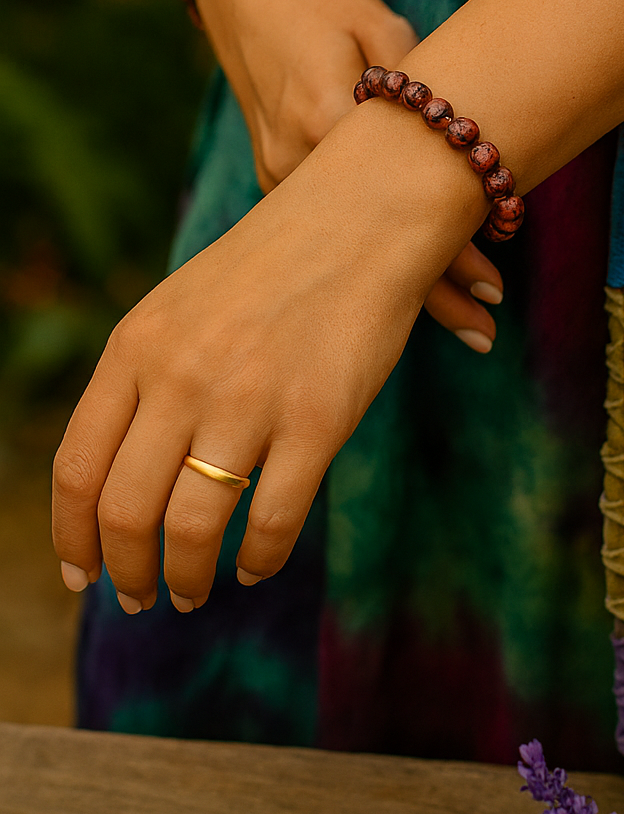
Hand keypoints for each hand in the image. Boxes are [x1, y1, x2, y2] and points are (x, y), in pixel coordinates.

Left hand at [53, 103, 484, 610]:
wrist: (362, 216)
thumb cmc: (273, 267)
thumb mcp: (181, 308)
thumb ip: (144, 380)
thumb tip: (115, 479)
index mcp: (137, 346)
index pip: (77, 467)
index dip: (70, 537)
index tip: (79, 575)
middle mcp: (181, 376)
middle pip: (125, 510)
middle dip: (125, 573)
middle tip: (138, 597)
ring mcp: (248, 399)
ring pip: (193, 527)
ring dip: (187, 578)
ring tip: (194, 592)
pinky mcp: (317, 420)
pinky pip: (273, 521)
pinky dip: (258, 560)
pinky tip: (255, 566)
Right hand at [187, 0, 502, 348]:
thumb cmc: (325, 0)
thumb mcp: (379, 27)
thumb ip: (417, 86)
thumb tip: (467, 142)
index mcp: (326, 116)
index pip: (398, 207)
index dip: (449, 253)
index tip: (495, 291)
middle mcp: (294, 159)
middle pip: (371, 247)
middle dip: (431, 293)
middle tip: (486, 331)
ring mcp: (275, 174)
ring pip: (348, 249)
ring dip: (403, 278)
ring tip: (464, 322)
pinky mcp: (270, 177)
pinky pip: (327, 230)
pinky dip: (368, 254)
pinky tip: (406, 284)